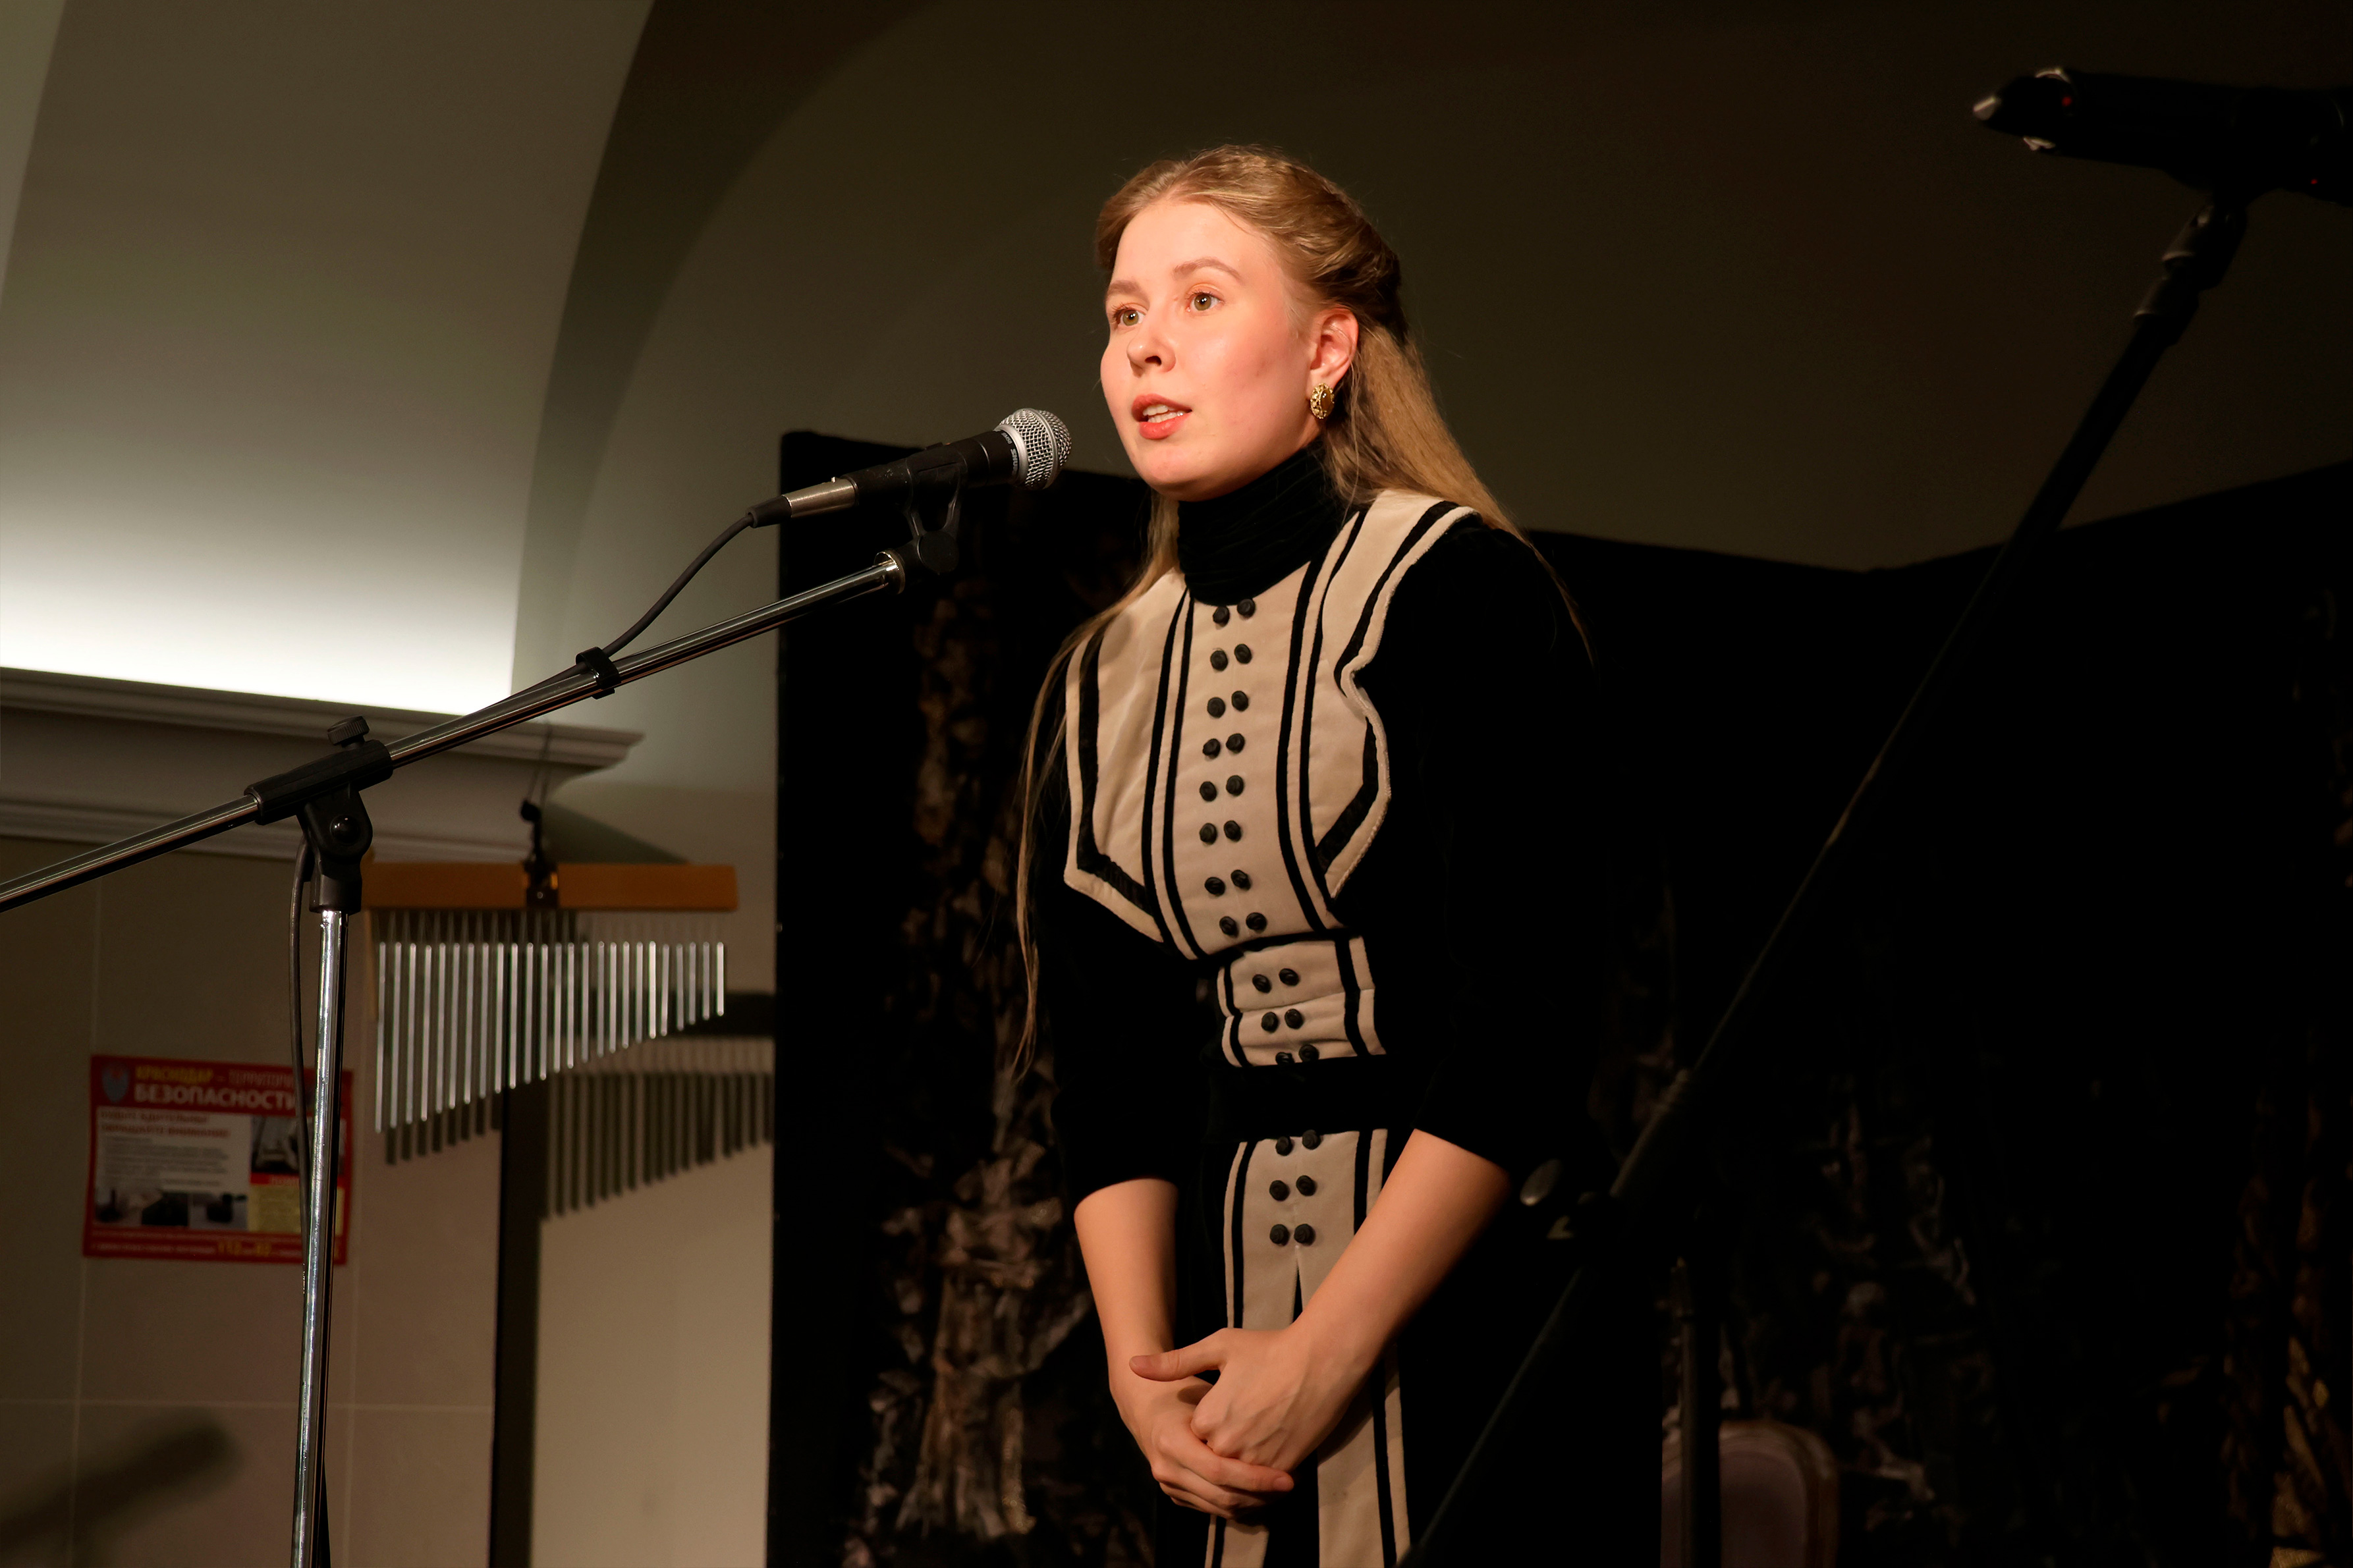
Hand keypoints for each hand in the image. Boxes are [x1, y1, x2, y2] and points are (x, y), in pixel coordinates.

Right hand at [1114, 1372, 1293, 1518]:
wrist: (1147, 1408)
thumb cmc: (1182, 1390)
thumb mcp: (1197, 1380)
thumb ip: (1219, 1395)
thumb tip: (1259, 1406)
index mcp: (1171, 1442)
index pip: (1219, 1471)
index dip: (1255, 1478)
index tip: (1287, 1477)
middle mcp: (1167, 1469)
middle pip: (1222, 1496)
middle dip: (1260, 1496)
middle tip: (1292, 1485)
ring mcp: (1170, 1487)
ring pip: (1221, 1508)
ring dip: (1255, 1504)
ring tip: (1282, 1490)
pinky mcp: (1178, 1496)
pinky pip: (1214, 1509)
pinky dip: (1241, 1505)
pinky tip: (1264, 1493)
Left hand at [1132, 1324, 1374, 1473]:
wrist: (1322, 1360)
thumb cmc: (1269, 1349)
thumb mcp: (1218, 1347)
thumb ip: (1174, 1363)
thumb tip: (1133, 1366)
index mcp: (1207, 1420)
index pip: (1193, 1439)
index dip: (1205, 1426)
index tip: (1220, 1409)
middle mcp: (1227, 1446)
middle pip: (1213, 1461)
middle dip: (1221, 1450)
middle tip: (1240, 1427)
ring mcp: (1256, 1461)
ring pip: (1237, 1480)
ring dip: (1240, 1471)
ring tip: (1253, 1444)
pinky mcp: (1284, 1468)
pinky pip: (1264, 1488)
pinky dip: (1263, 1481)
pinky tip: (1269, 1458)